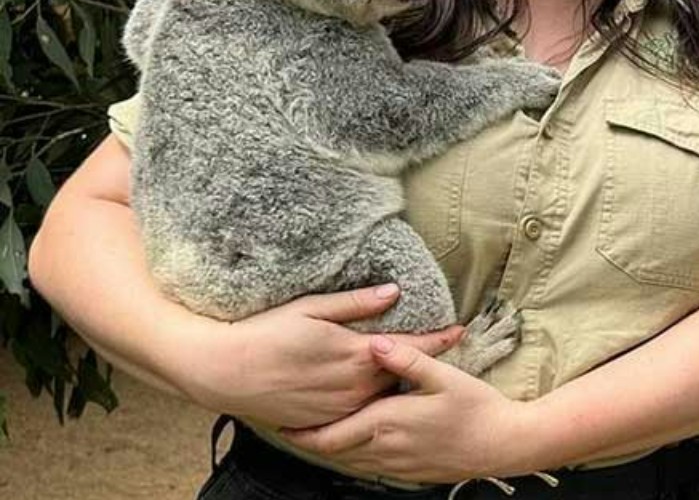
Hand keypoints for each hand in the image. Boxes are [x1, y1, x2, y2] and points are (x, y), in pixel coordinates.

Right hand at [180, 284, 464, 429]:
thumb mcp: (311, 309)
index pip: (408, 347)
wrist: (224, 373)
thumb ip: (355, 304)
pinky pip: (360, 410)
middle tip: (439, 346)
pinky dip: (373, 399)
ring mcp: (340, 406)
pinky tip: (377, 390)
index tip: (460, 330)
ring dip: (398, 381)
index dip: (437, 340)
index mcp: (354, 354)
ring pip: (382, 393)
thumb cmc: (265, 333)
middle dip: (420, 361)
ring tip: (413, 370)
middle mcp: (353, 385)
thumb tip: (393, 292)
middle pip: (400, 373)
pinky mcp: (326, 420)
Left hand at [280, 336, 523, 482]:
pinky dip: (353, 457)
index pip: (330, 434)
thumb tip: (377, 342)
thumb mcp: (445, 377)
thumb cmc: (477, 408)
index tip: (281, 423)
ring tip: (313, 435)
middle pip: (333, 451)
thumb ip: (407, 359)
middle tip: (288, 429)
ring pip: (349, 462)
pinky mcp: (409, 472)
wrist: (503, 444)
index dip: (301, 432)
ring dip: (330, 449)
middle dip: (309, 441)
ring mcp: (397, 464)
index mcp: (387, 422)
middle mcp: (386, 448)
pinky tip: (354, 445)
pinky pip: (369, 467)